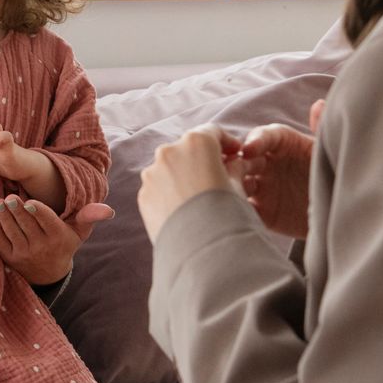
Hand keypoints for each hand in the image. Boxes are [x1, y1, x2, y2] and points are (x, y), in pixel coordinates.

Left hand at [0, 194, 113, 285]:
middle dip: (17, 211)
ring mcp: (23, 254)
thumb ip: (89, 217)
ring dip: (2, 217)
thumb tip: (109, 209)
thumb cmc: (65, 243)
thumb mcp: (79, 231)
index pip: (48, 223)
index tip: (29, 201)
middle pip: (27, 226)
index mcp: (58, 237)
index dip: (38, 212)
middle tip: (9, 196)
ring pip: (11, 232)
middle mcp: (41, 247)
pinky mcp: (8, 258)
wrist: (49, 272)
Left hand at [138, 126, 242, 242]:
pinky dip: (171, 193)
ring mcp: (152, 172)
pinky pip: (160, 187)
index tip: (235, 153)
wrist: (200, 250)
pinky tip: (184, 210)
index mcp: (197, 142)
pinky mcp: (143, 194)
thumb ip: (235, 168)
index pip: (213, 132)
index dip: (227, 142)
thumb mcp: (239, 187)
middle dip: (203, 160)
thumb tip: (235, 164)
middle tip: (217, 177)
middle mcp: (170, 151)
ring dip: (184, 176)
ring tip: (199, 199)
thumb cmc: (226, 215)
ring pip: (171, 168)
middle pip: (189, 149)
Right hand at [237, 100, 322, 239]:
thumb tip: (319, 104)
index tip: (249, 149)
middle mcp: (269, 162)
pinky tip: (236, 213)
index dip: (256, 141)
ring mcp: (263, 187)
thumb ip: (323, 129)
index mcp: (284, 143)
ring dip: (231, 186)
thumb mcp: (330, 152)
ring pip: (237, 182)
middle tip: (233, 173)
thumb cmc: (335, 173)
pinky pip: (244, 208)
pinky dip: (236, 209)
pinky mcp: (263, 211)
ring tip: (232, 194)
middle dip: (236, 165)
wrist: (342, 211)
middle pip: (244, 159)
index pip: (265, 136)